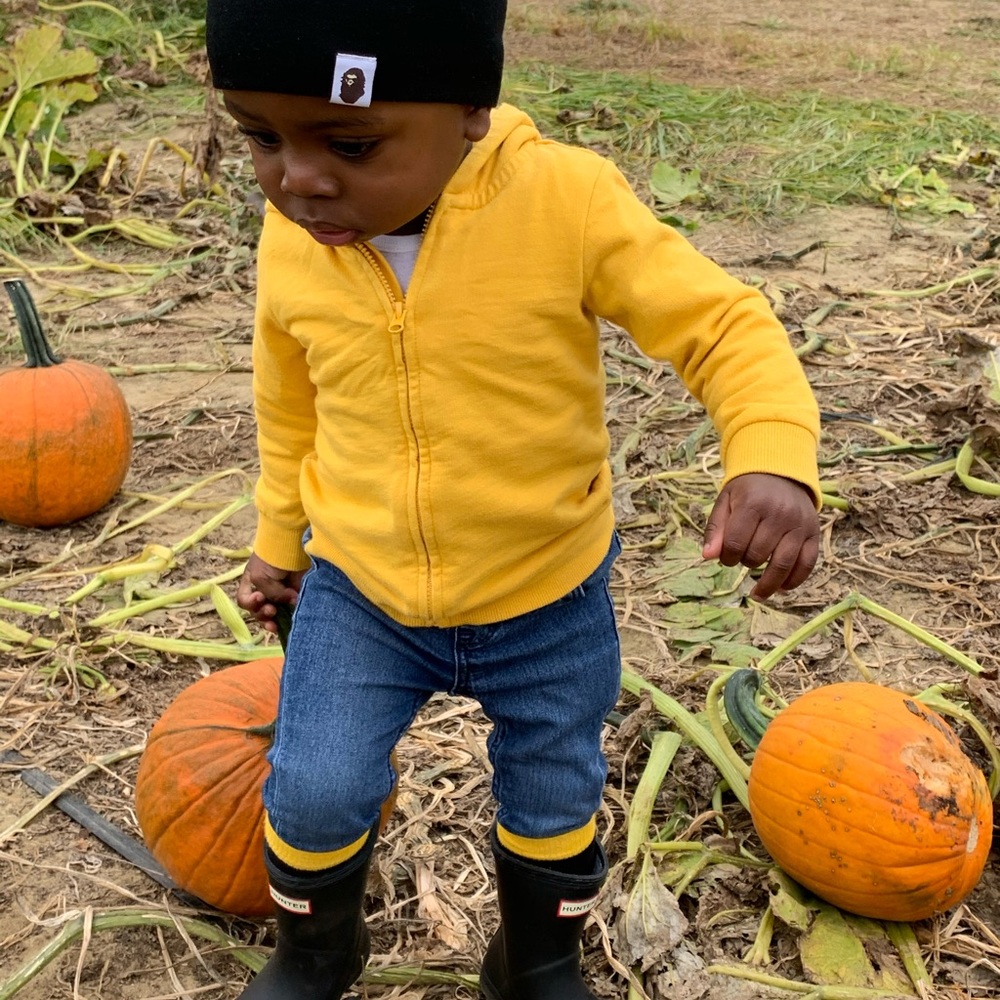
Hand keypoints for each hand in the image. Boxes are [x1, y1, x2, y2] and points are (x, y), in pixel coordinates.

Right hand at [236, 552, 305, 632]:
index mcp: (251, 583)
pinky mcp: (295, 596)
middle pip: (257, 611)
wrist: (292, 544)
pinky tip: (283, 626)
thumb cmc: (271, 558)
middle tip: (271, 610)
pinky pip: (288, 613)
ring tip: (275, 617)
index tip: (260, 598)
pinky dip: (285, 620)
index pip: (245, 600)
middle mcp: (264, 590)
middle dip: (262, 614)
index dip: (250, 603)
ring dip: (271, 620)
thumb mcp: (260, 576)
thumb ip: (271, 594)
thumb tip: (291, 602)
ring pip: (271, 616)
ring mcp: (280, 594)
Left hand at [702, 473, 819, 599]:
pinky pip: (807, 564)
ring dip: (768, 584)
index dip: (726, 557)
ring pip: (783, 564)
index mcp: (754, 504)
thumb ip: (716, 529)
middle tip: (742, 559)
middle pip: (758, 555)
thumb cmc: (748, 491)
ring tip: (757, 594)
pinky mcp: (814, 534)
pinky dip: (794, 580)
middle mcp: (780, 514)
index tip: (725, 557)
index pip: (735, 542)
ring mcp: (799, 525)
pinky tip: (782, 588)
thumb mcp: (726, 502)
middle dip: (745, 563)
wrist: (781, 473)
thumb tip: (708, 557)